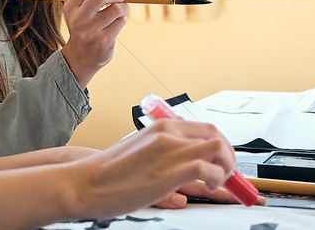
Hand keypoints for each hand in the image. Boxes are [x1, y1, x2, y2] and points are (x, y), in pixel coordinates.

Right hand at [60, 0, 127, 87]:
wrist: (82, 57)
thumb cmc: (83, 25)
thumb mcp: (80, 6)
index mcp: (70, 7)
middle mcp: (78, 20)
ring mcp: (91, 32)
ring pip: (116, 9)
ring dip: (123, 7)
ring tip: (120, 10)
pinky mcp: (104, 42)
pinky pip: (121, 21)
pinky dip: (123, 18)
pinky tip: (117, 23)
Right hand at [68, 119, 239, 219]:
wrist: (85, 183)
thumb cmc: (108, 174)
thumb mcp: (141, 155)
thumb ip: (165, 156)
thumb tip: (191, 172)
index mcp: (160, 127)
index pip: (204, 128)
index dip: (221, 145)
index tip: (224, 161)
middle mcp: (167, 133)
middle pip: (215, 134)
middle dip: (229, 154)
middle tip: (227, 172)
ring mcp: (169, 150)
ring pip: (218, 147)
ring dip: (227, 166)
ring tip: (219, 181)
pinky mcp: (170, 170)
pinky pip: (209, 168)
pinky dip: (217, 179)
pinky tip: (209, 187)